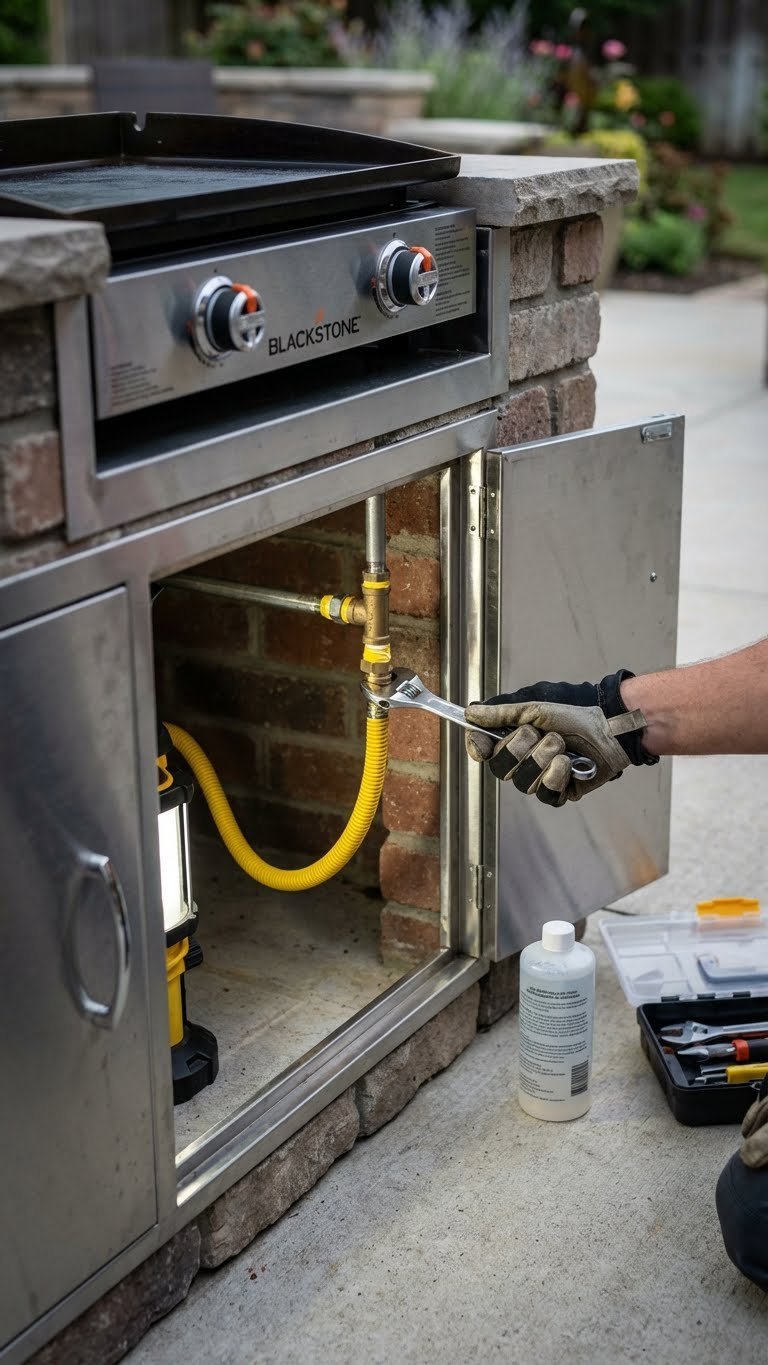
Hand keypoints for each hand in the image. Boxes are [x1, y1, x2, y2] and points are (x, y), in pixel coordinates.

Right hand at [464, 672, 654, 806]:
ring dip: (544, 758)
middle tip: (540, 733)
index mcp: (513, 738)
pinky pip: (546, 793)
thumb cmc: (574, 712)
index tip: (482, 746)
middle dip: (521, 748)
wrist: (609, 726)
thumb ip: (502, 714)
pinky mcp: (560, 792)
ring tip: (562, 745)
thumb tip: (471, 713)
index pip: (483, 751)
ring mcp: (540, 778)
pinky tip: (569, 763)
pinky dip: (557, 775)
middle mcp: (523, 760)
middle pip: (501, 768)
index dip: (479, 749)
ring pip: (524, 782)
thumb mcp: (535, 707)